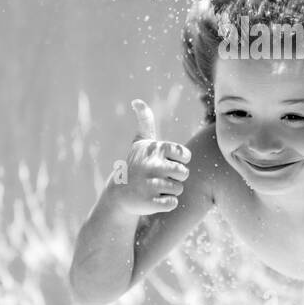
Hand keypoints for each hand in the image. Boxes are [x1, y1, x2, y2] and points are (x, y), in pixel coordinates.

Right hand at [110, 100, 190, 214]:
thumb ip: (145, 121)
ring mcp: (151, 185)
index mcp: (155, 149)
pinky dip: (167, 203)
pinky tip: (153, 199)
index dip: (179, 160)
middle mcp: (153, 165)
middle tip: (159, 177)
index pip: (184, 154)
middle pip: (184, 173)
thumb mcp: (140, 142)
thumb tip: (136, 101)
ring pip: (178, 189)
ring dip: (170, 191)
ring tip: (154, 188)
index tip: (165, 161)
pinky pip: (173, 203)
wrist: (119, 194)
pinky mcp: (149, 202)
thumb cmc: (136, 165)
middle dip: (175, 177)